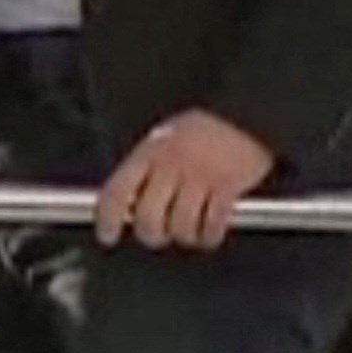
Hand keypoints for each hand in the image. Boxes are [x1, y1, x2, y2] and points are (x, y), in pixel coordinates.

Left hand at [94, 109, 276, 251]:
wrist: (244, 115)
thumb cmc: (203, 128)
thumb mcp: (162, 138)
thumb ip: (145, 168)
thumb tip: (127, 202)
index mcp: (150, 152)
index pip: (117, 191)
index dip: (107, 219)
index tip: (107, 235)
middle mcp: (170, 166)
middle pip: (148, 218)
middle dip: (151, 235)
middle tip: (157, 234)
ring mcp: (199, 177)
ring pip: (180, 227)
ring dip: (184, 236)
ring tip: (189, 231)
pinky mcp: (227, 188)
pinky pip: (212, 226)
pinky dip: (209, 235)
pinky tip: (209, 231)